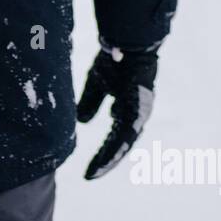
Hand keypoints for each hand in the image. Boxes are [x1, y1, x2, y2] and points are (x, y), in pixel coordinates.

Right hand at [76, 44, 157, 179]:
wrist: (127, 44)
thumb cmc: (115, 61)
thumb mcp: (97, 84)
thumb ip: (91, 102)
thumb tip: (82, 121)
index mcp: (127, 109)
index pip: (115, 136)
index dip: (103, 151)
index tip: (90, 165)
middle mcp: (135, 115)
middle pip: (120, 144)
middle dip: (105, 160)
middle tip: (90, 175)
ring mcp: (138, 113)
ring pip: (123, 143)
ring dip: (109, 158)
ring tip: (95, 172)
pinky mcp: (138, 111)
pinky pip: (125, 135)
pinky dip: (115, 148)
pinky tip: (105, 158)